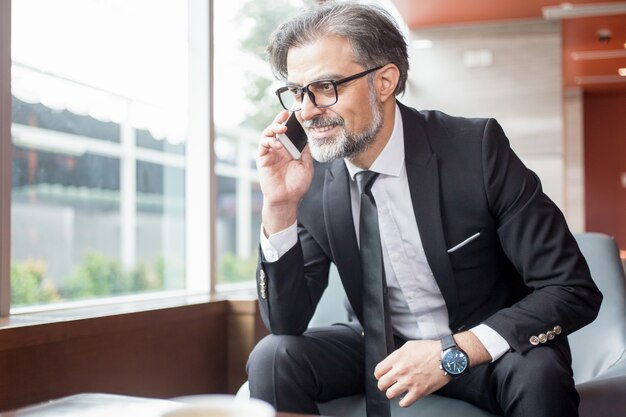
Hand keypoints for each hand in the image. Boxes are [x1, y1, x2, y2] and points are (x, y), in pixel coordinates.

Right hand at [257, 111, 313, 234]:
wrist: (288, 199)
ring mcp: (270, 153)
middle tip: (285, 114)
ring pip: (268, 134)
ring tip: (282, 128)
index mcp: (289, 149)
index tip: (296, 114)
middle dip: (280, 119)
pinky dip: (269, 140)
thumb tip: (308, 135)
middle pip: (277, 129)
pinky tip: (277, 144)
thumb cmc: (297, 184)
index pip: (289, 132)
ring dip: (274, 128)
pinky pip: (263, 145)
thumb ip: (306, 150)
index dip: (291, 122)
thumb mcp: (307, 164)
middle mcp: (279, 149)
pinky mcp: (262, 159)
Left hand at [374, 340, 449, 407]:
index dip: (379, 374)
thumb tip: (391, 362)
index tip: (382, 376)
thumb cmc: (430, 349)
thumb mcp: (409, 346)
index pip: (378, 370)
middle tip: (388, 384)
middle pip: (381, 384)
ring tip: (396, 391)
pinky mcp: (418, 391)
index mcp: (397, 358)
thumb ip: (398, 355)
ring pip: (390, 394)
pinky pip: (404, 403)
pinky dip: (403, 402)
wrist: (446, 357)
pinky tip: (405, 398)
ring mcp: (409, 382)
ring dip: (392, 393)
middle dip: (383, 385)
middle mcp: (401, 370)